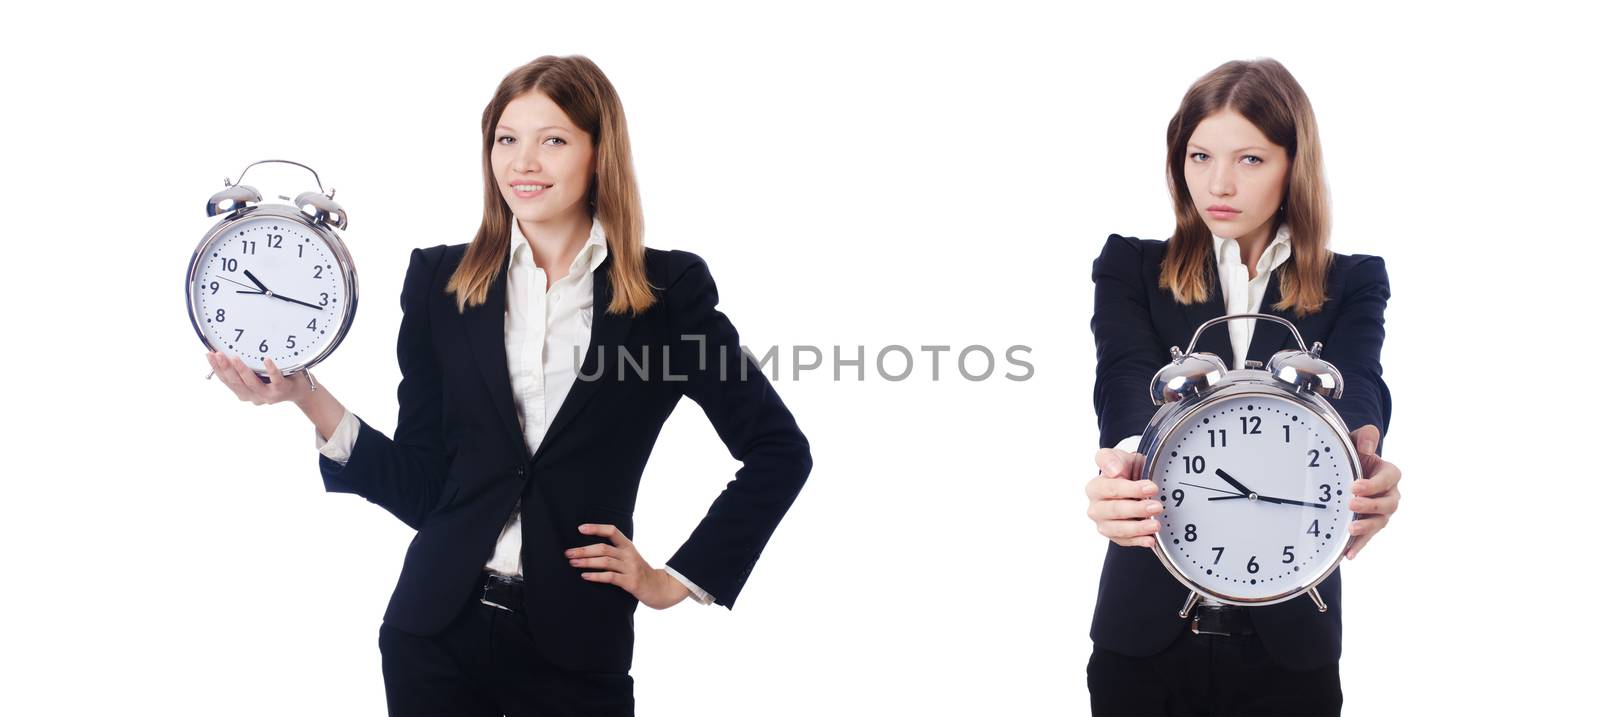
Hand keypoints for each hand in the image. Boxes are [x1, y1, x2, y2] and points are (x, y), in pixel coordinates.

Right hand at [206, 350, 312, 405]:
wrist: (302, 391)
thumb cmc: (277, 379)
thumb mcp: (257, 375)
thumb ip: (245, 368)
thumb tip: (228, 351)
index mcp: (245, 392)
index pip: (226, 381)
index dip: (216, 369)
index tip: (209, 354)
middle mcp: (254, 396)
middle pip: (236, 383)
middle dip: (225, 368)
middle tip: (218, 354)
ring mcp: (268, 395)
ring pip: (251, 384)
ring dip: (241, 370)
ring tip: (234, 357)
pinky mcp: (283, 390)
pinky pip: (276, 380)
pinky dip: (271, 369)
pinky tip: (266, 359)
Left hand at [566, 523, 689, 609]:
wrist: (659, 588)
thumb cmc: (639, 572)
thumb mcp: (630, 558)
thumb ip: (615, 552)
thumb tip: (589, 549)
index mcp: (628, 546)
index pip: (612, 531)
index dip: (596, 528)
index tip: (580, 529)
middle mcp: (629, 554)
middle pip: (603, 548)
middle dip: (583, 550)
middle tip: (568, 553)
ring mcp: (630, 568)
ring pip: (605, 561)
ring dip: (586, 562)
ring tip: (572, 563)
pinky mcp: (630, 582)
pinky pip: (610, 577)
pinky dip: (596, 576)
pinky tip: (584, 576)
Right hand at [1086, 448, 1160, 547]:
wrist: (1130, 481)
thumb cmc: (1123, 469)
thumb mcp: (1118, 457)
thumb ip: (1110, 459)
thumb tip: (1113, 471)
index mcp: (1095, 487)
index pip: (1110, 489)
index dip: (1131, 489)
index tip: (1151, 487)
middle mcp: (1095, 507)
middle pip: (1115, 510)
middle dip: (1137, 509)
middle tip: (1157, 506)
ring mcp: (1103, 523)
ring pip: (1118, 529)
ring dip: (1138, 528)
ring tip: (1156, 525)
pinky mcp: (1114, 536)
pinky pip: (1124, 541)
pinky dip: (1138, 541)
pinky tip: (1150, 539)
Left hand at [1346, 424, 1400, 559]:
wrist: (1347, 469)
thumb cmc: (1354, 453)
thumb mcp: (1357, 439)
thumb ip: (1365, 437)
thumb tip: (1366, 448)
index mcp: (1389, 473)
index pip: (1389, 478)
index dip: (1374, 484)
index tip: (1354, 486)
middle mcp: (1389, 494)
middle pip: (1388, 504)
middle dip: (1370, 505)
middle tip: (1351, 504)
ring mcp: (1381, 512)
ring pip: (1380, 522)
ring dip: (1366, 527)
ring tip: (1351, 530)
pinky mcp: (1369, 526)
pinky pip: (1367, 538)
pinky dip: (1359, 546)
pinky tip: (1348, 555)